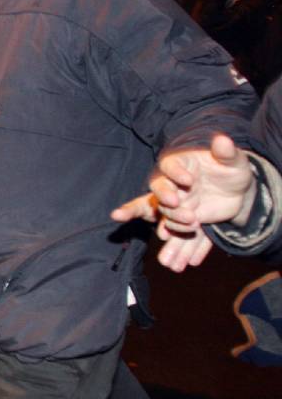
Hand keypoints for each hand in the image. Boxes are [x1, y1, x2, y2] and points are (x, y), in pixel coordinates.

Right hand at [111, 134, 255, 271]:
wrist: (237, 190)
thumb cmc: (231, 168)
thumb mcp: (232, 160)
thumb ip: (226, 151)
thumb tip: (222, 139)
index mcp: (180, 165)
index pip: (170, 168)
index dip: (175, 175)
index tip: (188, 181)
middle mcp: (173, 186)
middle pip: (161, 194)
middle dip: (167, 203)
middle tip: (182, 209)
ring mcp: (177, 205)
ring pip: (167, 216)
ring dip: (174, 225)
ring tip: (193, 226)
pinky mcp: (184, 221)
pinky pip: (176, 233)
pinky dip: (177, 246)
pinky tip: (177, 260)